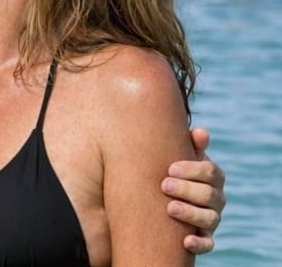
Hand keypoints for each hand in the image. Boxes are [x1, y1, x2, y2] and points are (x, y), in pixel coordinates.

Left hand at [162, 127, 226, 253]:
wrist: (160, 196)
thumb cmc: (170, 170)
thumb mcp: (176, 155)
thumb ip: (188, 144)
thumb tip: (200, 132)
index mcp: (212, 176)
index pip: (210, 171)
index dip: (192, 170)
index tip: (170, 168)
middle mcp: (216, 197)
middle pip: (209, 194)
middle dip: (187, 189)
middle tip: (164, 185)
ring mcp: (212, 218)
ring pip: (210, 218)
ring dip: (190, 213)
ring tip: (169, 208)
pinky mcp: (204, 237)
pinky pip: (208, 244)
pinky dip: (199, 243)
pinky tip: (185, 241)